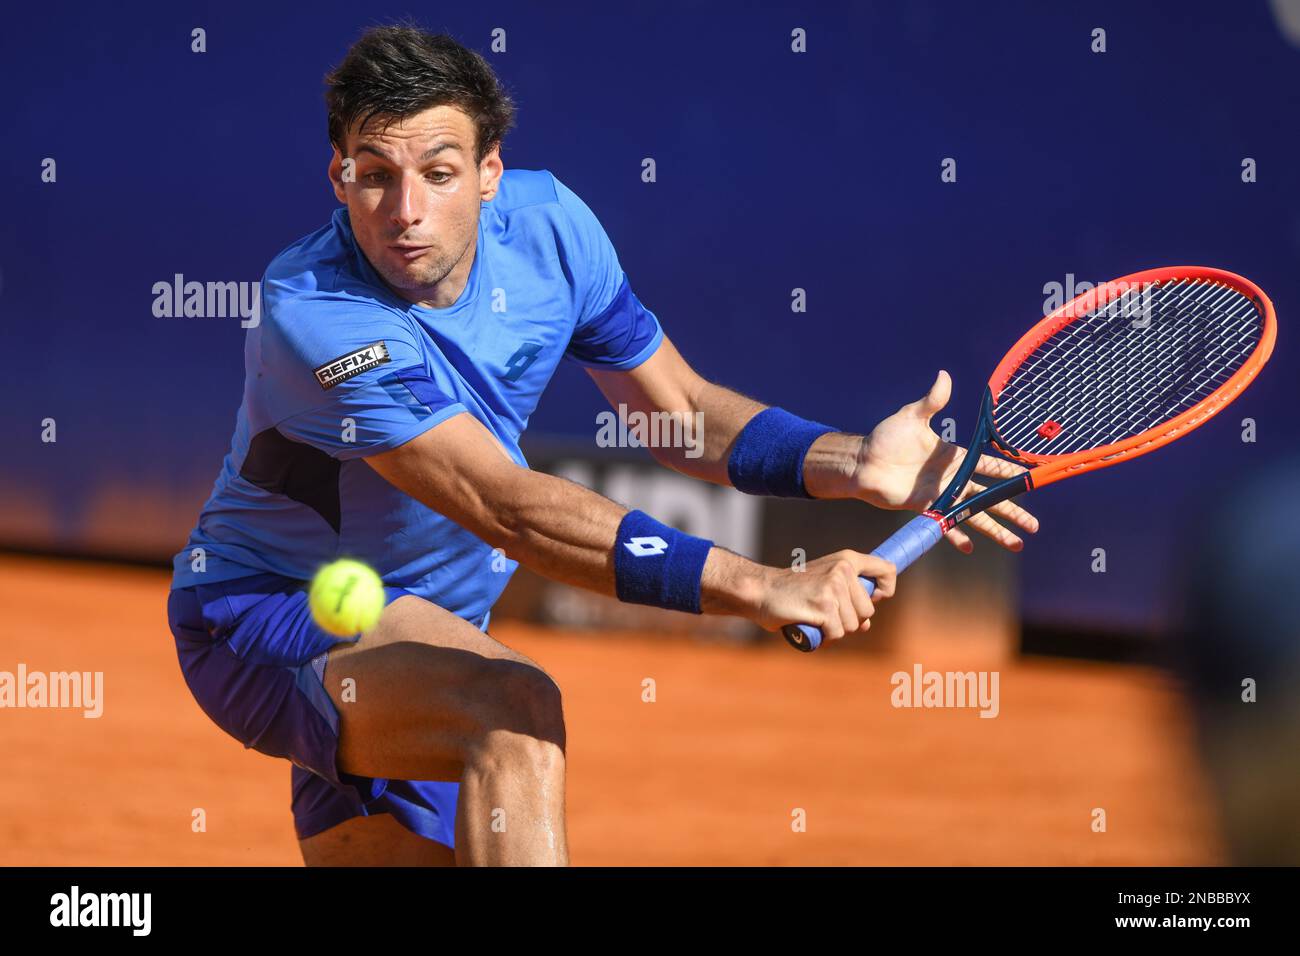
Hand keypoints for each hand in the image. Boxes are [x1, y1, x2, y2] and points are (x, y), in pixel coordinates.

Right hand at [752, 551, 896, 640]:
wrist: (761, 590)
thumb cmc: (793, 590)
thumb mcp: (825, 584)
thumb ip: (848, 598)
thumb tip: (866, 624)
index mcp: (847, 559)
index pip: (887, 570)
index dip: (885, 589)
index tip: (873, 597)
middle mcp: (843, 570)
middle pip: (868, 610)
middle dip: (849, 620)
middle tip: (825, 612)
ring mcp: (834, 587)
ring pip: (853, 625)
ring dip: (835, 629)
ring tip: (814, 616)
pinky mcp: (823, 606)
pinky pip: (836, 633)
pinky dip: (824, 636)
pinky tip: (809, 624)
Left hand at [852, 371, 1038, 552]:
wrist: (862, 462)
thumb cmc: (886, 438)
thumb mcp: (911, 416)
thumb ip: (932, 401)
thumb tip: (944, 375)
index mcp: (954, 457)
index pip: (990, 466)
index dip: (1010, 473)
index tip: (1031, 478)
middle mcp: (952, 479)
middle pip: (990, 498)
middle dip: (1013, 511)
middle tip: (1035, 525)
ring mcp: (940, 496)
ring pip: (974, 515)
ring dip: (995, 530)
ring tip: (1016, 545)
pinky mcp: (925, 509)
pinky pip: (946, 525)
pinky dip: (956, 535)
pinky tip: (970, 547)